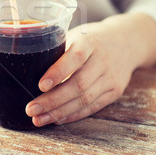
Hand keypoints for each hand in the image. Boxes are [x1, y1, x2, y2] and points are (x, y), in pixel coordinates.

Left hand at [25, 12, 155, 126]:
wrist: (128, 42)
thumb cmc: (92, 39)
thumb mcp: (77, 35)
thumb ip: (59, 49)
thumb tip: (27, 66)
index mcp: (90, 42)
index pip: (75, 58)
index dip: (57, 72)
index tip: (40, 85)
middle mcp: (103, 61)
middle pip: (78, 85)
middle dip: (52, 100)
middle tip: (31, 109)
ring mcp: (111, 78)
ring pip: (85, 99)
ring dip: (59, 112)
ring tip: (38, 119)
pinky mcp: (114, 92)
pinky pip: (92, 107)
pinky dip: (73, 115)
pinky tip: (56, 119)